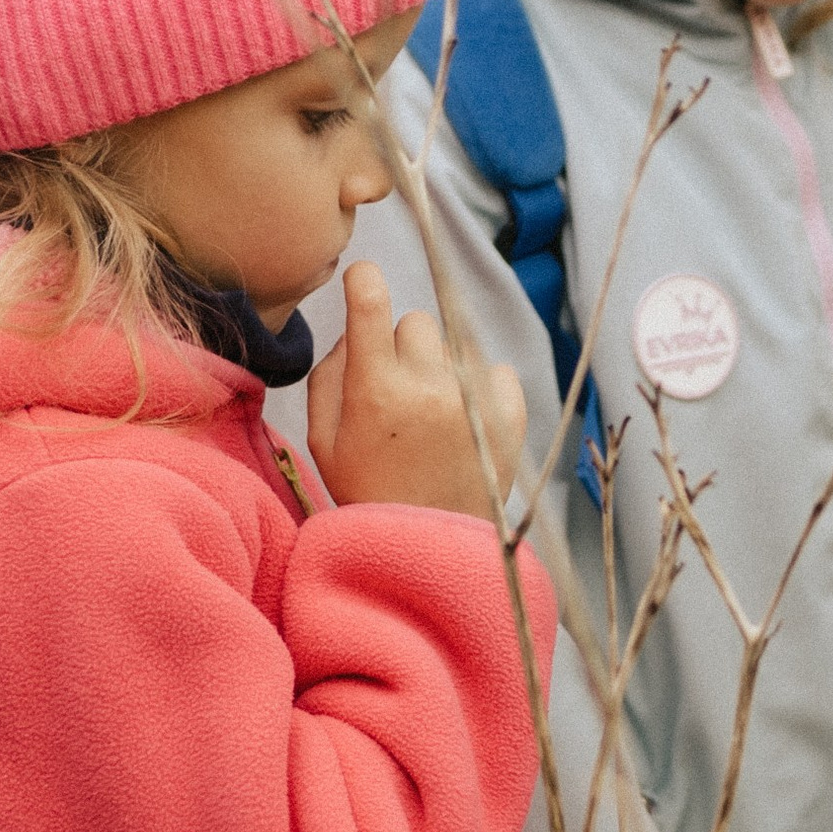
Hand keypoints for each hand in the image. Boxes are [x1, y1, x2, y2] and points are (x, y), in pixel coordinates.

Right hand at [306, 264, 526, 519]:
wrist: (426, 550)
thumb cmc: (367, 492)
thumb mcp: (323, 440)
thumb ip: (329, 376)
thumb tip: (355, 332)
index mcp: (376, 391)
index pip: (372, 302)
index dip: (365, 281)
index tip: (364, 281)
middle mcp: (428, 387)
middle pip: (417, 321)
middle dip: (403, 346)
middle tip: (398, 390)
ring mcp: (473, 400)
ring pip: (456, 344)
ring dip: (442, 367)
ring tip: (432, 416)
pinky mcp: (509, 416)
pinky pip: (497, 370)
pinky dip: (481, 387)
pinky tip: (463, 422)